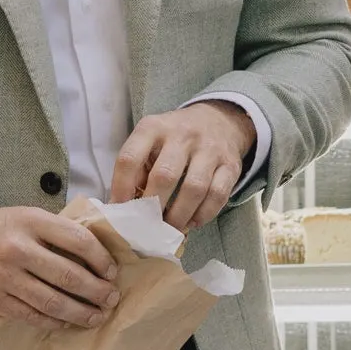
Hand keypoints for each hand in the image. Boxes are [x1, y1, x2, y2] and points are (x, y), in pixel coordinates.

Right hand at [0, 202, 122, 330]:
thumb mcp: (23, 216)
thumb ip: (54, 231)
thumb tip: (94, 253)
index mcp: (30, 222)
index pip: (78, 240)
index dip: (102, 259)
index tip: (111, 271)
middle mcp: (19, 249)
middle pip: (70, 276)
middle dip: (97, 291)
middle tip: (112, 298)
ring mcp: (6, 277)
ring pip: (53, 301)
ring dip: (81, 313)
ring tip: (97, 316)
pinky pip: (33, 315)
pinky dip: (55, 322)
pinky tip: (68, 322)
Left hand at [112, 100, 255, 232]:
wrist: (219, 120)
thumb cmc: (174, 139)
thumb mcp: (150, 141)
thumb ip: (137, 168)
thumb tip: (124, 207)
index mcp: (153, 128)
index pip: (130, 158)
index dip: (121, 188)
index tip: (120, 210)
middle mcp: (182, 135)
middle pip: (164, 176)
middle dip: (154, 207)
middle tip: (148, 226)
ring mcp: (209, 149)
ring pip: (194, 188)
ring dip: (179, 215)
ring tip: (170, 229)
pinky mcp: (230, 164)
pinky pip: (218, 195)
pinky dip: (204, 214)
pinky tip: (193, 222)